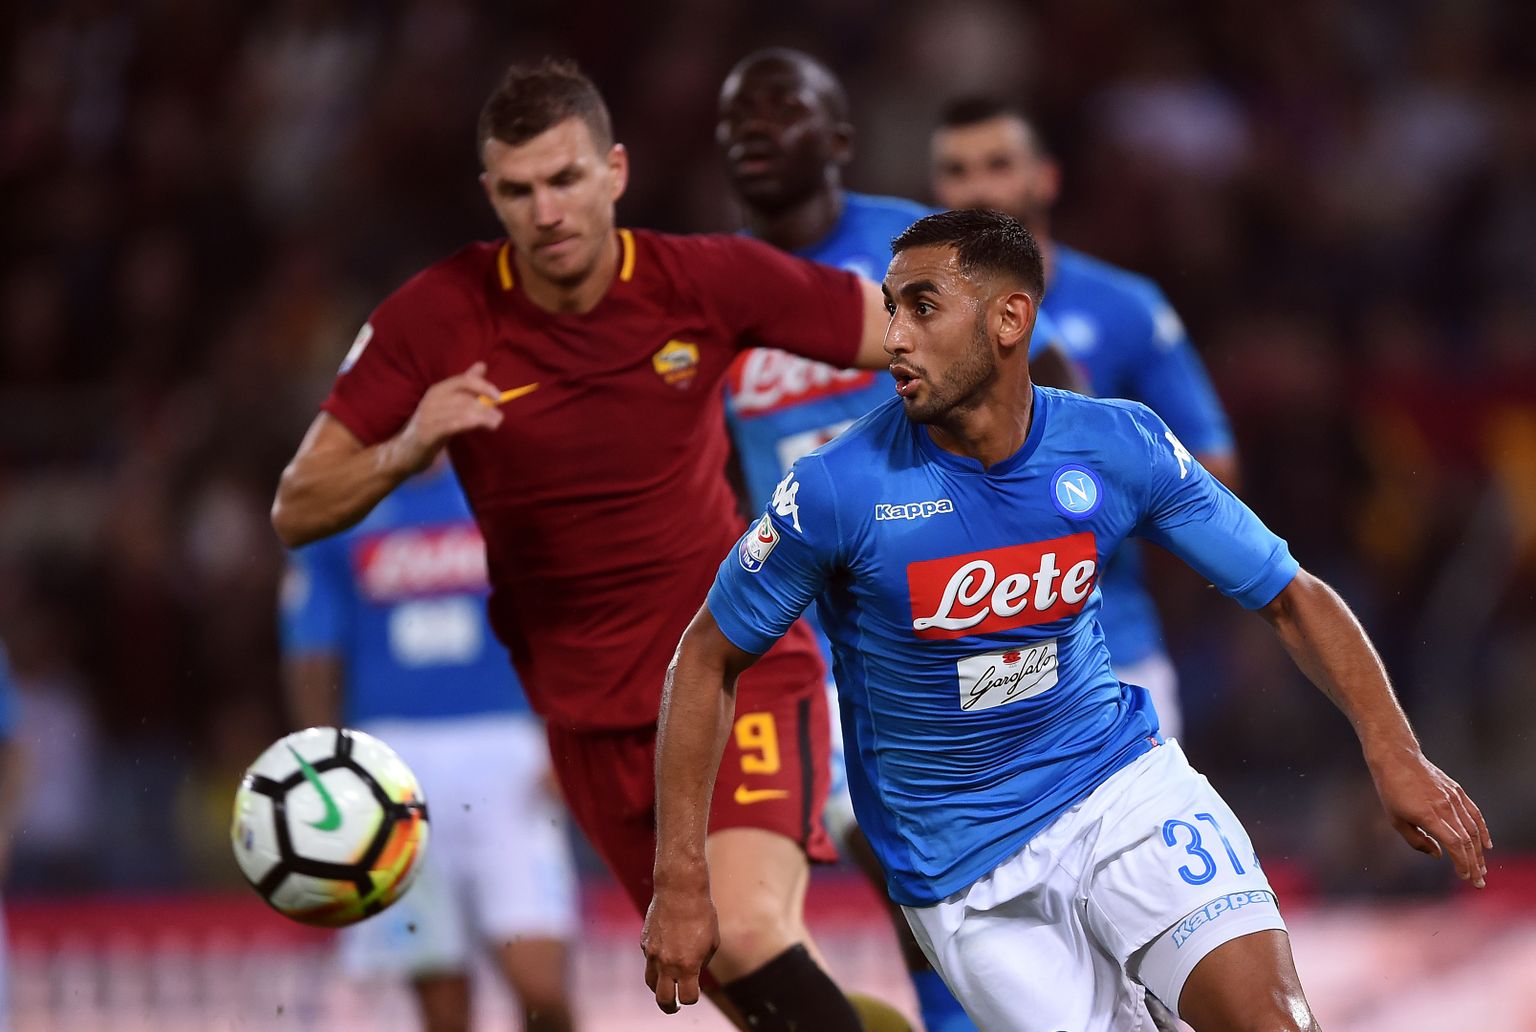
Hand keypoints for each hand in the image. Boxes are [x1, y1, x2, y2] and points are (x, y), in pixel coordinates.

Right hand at [388, 362, 503, 473]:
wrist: (403, 453)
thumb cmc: (431, 427)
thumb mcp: (448, 405)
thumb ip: (465, 386)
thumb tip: (482, 365)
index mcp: (438, 390)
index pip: (463, 381)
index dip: (483, 386)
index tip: (499, 397)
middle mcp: (432, 400)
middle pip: (464, 398)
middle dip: (485, 407)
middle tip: (499, 417)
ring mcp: (428, 416)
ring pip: (460, 411)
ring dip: (481, 417)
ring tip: (495, 423)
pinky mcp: (426, 434)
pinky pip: (450, 425)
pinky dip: (467, 424)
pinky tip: (478, 426)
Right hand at [641, 882, 718, 1013]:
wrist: (679, 889)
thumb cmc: (701, 914)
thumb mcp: (711, 942)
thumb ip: (701, 963)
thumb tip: (694, 974)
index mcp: (687, 965)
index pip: (688, 997)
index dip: (692, 998)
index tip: (694, 992)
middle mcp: (666, 963)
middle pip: (663, 999)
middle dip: (669, 1007)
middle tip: (675, 1006)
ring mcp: (652, 953)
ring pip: (650, 982)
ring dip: (659, 987)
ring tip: (667, 984)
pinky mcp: (644, 942)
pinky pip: (648, 960)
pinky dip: (656, 962)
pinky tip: (666, 950)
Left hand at [1367, 744, 1491, 886]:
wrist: (1397, 759)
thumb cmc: (1391, 791)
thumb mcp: (1395, 820)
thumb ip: (1417, 841)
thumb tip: (1438, 855)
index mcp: (1428, 815)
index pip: (1454, 844)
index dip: (1462, 862)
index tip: (1464, 877)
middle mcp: (1444, 807)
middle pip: (1467, 841)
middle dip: (1474, 864)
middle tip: (1477, 881)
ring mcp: (1453, 798)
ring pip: (1473, 829)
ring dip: (1479, 851)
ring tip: (1481, 868)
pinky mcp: (1457, 791)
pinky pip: (1474, 814)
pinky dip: (1482, 830)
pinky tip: (1486, 845)